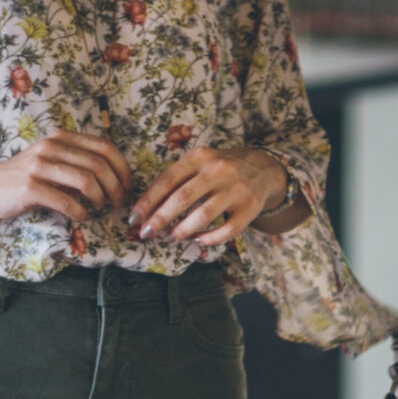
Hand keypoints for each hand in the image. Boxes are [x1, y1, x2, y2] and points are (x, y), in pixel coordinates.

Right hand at [0, 131, 130, 225]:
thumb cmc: (26, 178)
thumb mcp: (53, 161)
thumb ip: (78, 162)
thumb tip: (115, 177)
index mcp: (60, 138)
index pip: (104, 146)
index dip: (123, 169)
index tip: (127, 187)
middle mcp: (50, 146)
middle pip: (99, 165)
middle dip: (116, 188)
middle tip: (117, 204)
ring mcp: (39, 165)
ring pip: (86, 181)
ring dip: (101, 199)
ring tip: (99, 209)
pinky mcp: (30, 187)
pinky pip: (67, 201)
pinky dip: (81, 213)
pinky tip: (82, 217)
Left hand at [130, 146, 291, 247]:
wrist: (262, 169)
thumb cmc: (221, 169)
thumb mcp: (200, 163)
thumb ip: (178, 178)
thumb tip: (148, 207)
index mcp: (199, 157)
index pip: (167, 180)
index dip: (149, 201)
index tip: (135, 218)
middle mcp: (217, 171)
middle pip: (182, 198)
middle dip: (160, 218)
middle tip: (146, 233)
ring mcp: (235, 190)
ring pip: (204, 215)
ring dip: (183, 230)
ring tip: (170, 238)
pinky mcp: (249, 209)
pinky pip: (227, 230)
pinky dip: (209, 238)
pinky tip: (197, 241)